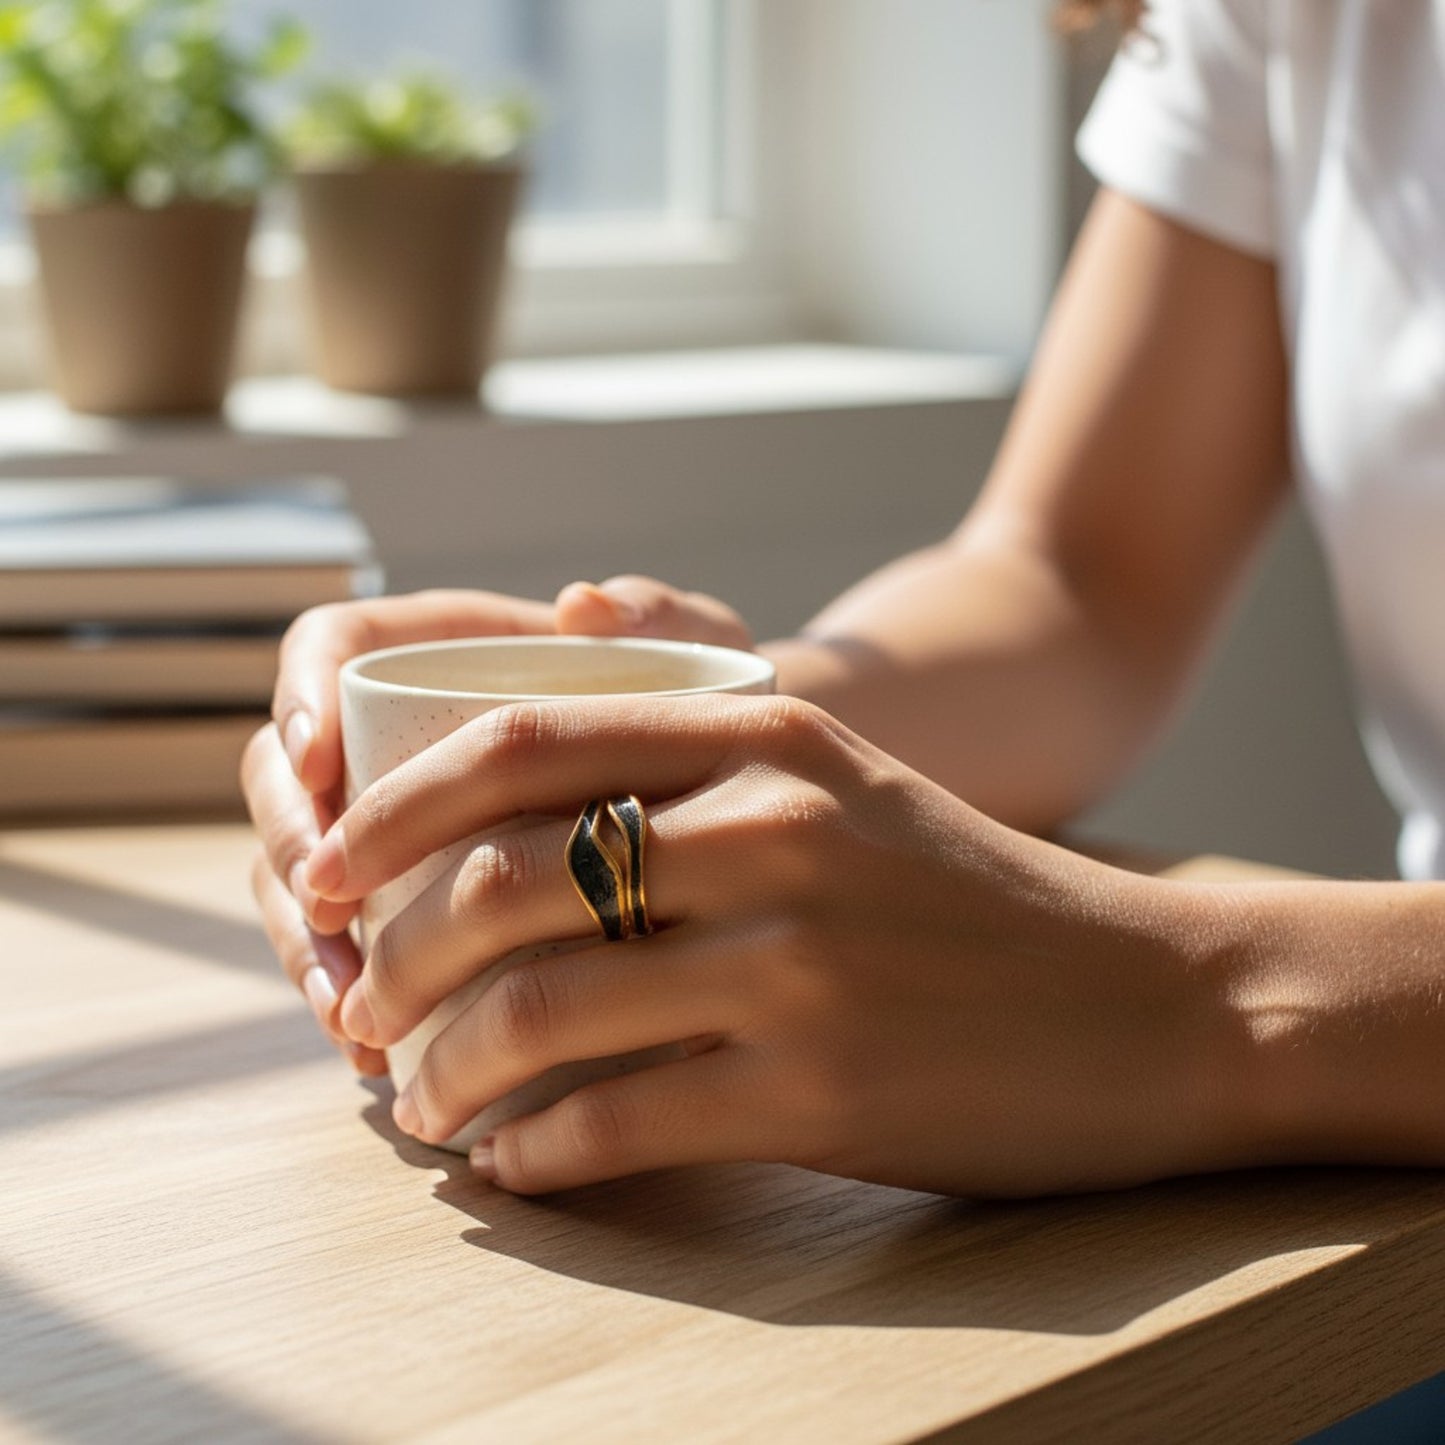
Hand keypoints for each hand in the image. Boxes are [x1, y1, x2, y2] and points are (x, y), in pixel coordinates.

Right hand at [243, 580, 752, 1070]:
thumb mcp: (700, 661)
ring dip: (309, 945)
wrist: (738, 809)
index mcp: (452, 659)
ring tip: (351, 1011)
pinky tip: (372, 1050)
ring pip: (303, 878)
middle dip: (290, 849)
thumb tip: (582, 605)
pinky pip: (352, 950)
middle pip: (290, 779)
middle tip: (327, 913)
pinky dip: (350, 998)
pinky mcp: (419, 912)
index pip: (335, 650)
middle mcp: (409, 744)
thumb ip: (663, 618)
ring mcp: (406, 835)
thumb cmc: (712, 718)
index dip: (303, 694)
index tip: (320, 762)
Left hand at [303, 693, 1242, 1196]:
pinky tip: (512, 1163)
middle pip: (500, 883)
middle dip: (391, 957)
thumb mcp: (839, 787)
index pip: (516, 743)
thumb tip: (507, 826)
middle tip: (357, 1010)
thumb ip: (689, 778)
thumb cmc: (969, 897)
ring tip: (415, 1101)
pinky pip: (615, 1122)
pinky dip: (531, 1150)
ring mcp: (797, 962)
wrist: (1154, 1000)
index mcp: (762, 738)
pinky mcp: (822, 1090)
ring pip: (536, 1009)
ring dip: (443, 1070)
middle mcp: (772, 830)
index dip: (391, 813)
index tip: (324, 877)